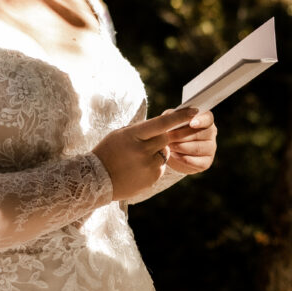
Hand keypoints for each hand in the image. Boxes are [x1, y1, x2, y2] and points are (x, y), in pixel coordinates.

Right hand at [92, 106, 215, 202]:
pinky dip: (154, 164)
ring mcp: (148, 166)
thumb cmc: (108, 151)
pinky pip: (160, 166)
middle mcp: (142, 150)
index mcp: (133, 135)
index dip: (180, 117)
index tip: (195, 111)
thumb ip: (142, 130)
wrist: (96, 180)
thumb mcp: (121, 134)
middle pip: (167, 138)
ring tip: (138, 157)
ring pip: (165, 152)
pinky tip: (138, 168)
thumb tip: (164, 126)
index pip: (162, 123)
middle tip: (169, 132)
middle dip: (169, 135)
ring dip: (158, 151)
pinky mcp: (152, 178)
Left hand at [165, 109, 216, 174]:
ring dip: (180, 147)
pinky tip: (174, 155)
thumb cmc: (172, 131)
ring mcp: (210, 148)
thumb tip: (172, 117)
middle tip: (167, 136)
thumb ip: (172, 117)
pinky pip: (197, 162)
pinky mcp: (206, 162)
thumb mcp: (171, 121)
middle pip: (199, 134)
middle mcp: (210, 133)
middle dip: (180, 136)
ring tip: (168, 146)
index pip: (207, 118)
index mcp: (204, 119)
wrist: (171, 151)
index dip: (200, 121)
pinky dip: (183, 159)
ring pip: (197, 148)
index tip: (191, 123)